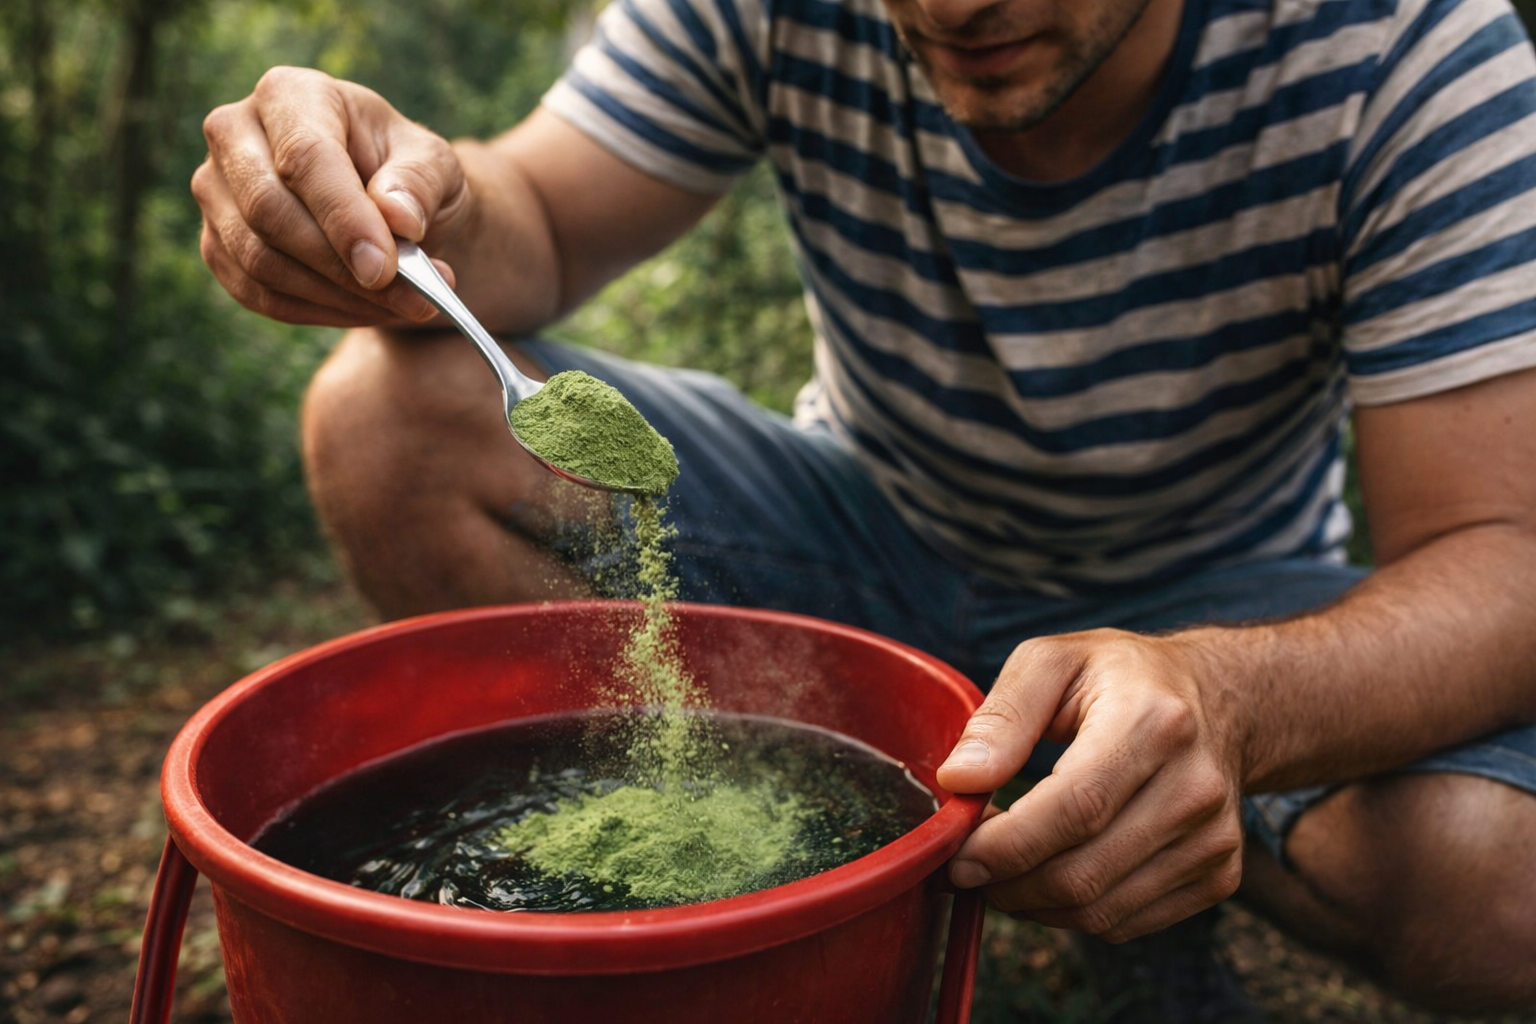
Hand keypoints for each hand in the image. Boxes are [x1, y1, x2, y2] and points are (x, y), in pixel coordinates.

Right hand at [192, 66, 469, 325]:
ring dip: (338, 297)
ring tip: (405, 305)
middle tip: (411, 299)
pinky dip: (319, 312)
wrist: (386, 206)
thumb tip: (398, 218)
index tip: (385, 267)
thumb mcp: (434, 164)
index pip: (304, 157)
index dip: (344, 217)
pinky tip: (368, 310)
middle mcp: (235, 134)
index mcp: (290, 94)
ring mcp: (216, 192)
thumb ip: (419, 183)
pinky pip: (258, 294)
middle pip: (268, 211)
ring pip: (259, 260)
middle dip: (340, 267)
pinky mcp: (217, 244)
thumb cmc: (407, 174)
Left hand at [935, 628, 1246, 941]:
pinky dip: (1072, 913)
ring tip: (1001, 871)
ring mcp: (1214, 837)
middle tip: (966, 868)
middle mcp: (1196, 785)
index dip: (1006, 846)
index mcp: (1155, 722)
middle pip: (1084, 871)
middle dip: (1008, 883)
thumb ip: (1002, 716)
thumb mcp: (1052, 662)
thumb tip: (960, 780)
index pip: (1075, 808)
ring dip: (1033, 905)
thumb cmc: (1119, 677)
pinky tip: (1047, 876)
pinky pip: (1126, 923)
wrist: (1219, 701)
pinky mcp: (1220, 875)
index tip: (957, 855)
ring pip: (1101, 910)